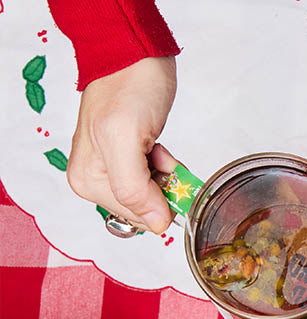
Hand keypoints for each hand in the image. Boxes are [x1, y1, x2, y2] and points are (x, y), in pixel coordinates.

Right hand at [66, 56, 176, 232]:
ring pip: (155, 195)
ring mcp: (112, 170)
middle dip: (161, 186)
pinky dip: (166, 167)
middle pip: (146, 209)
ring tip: (155, 147)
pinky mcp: (129, 159)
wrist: (135, 53)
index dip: (159, 199)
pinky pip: (157, 180)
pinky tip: (157, 146)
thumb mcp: (125, 139)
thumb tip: (155, 224)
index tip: (159, 170)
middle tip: (157, 155)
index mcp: (87, 181)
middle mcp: (95, 180)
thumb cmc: (127, 85)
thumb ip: (134, 189)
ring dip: (166, 175)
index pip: (138, 218)